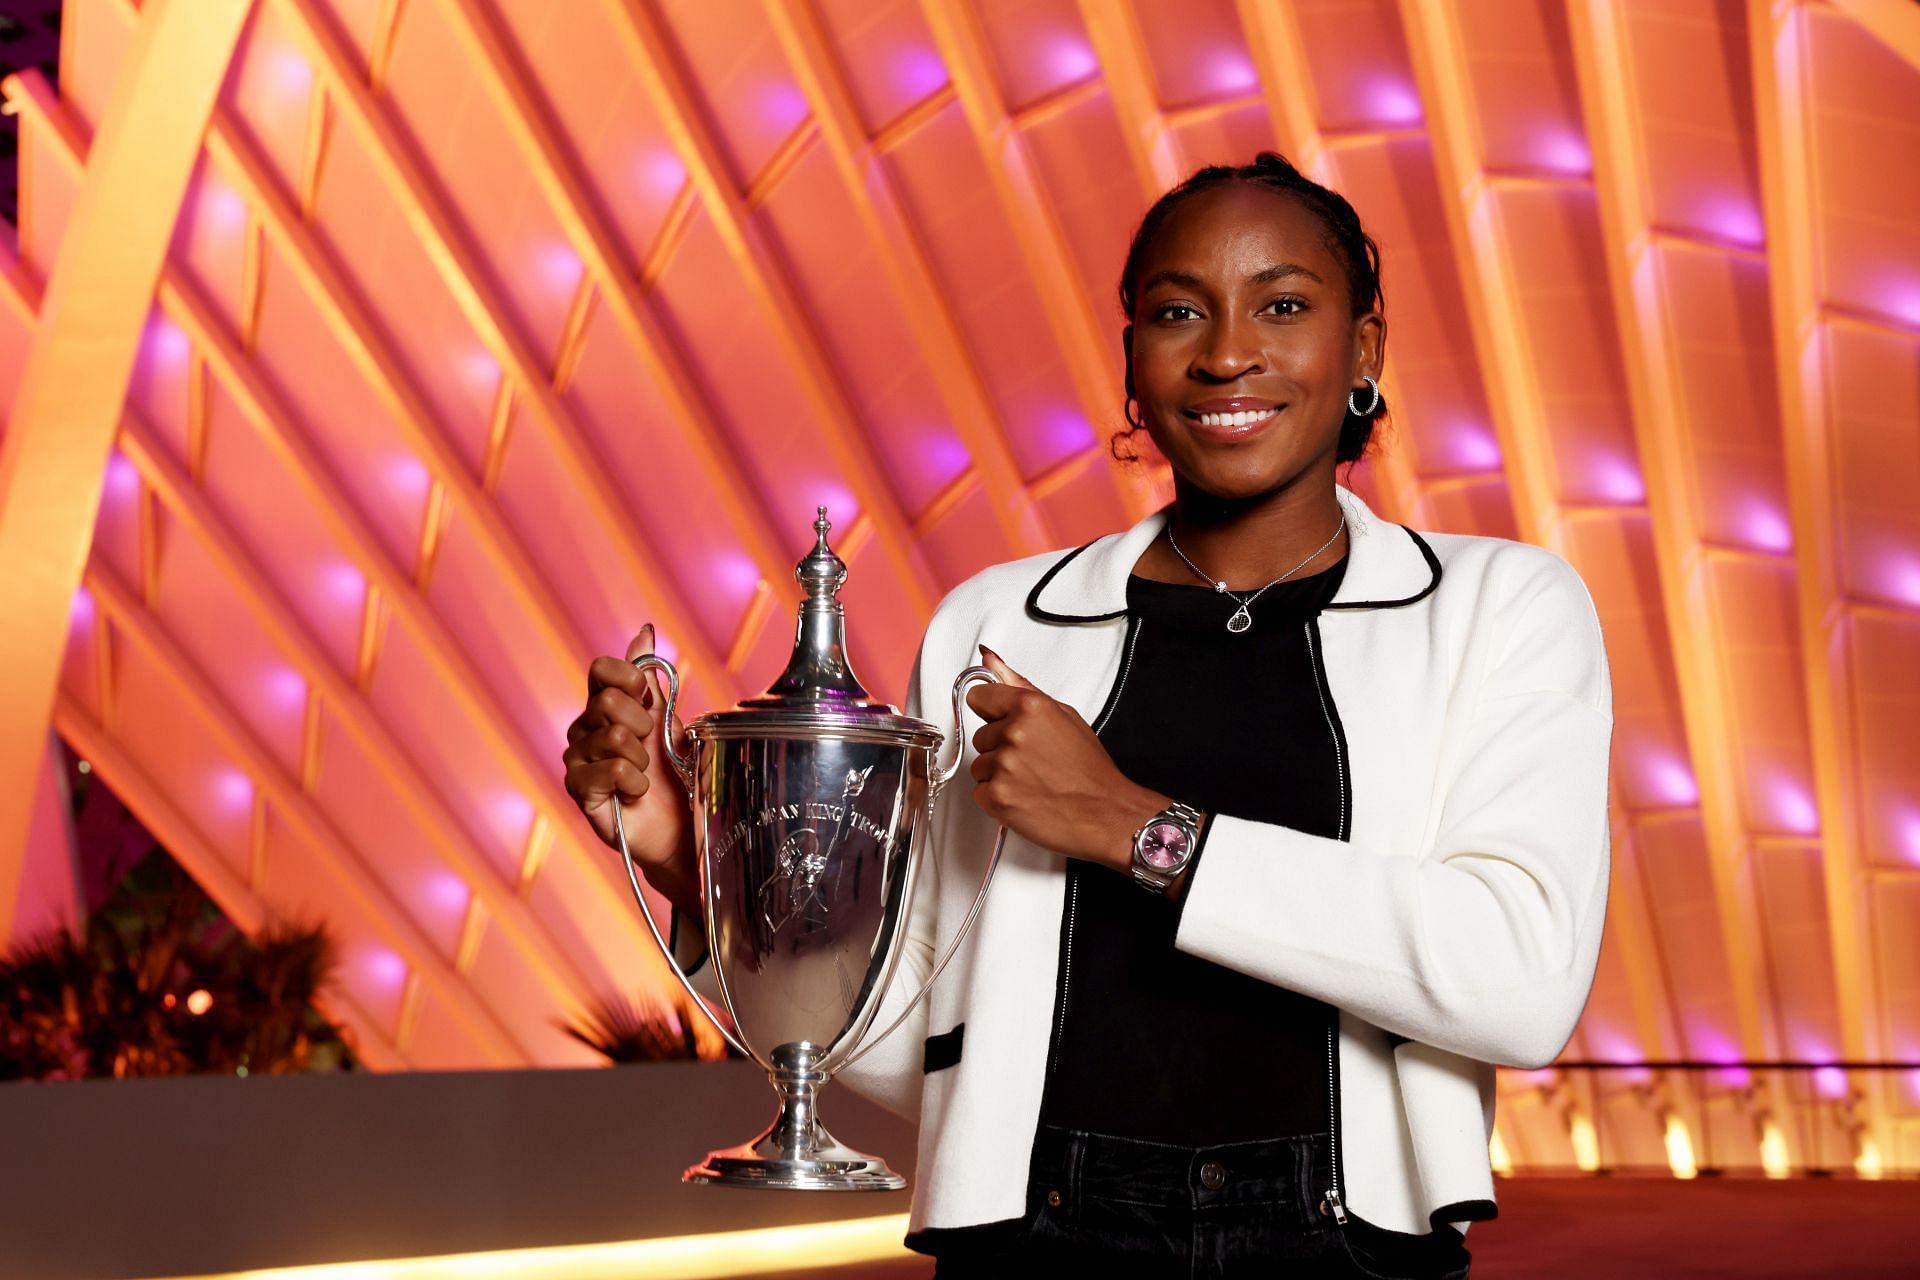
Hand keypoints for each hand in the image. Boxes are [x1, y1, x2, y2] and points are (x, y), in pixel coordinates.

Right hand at [561, 625, 698, 913]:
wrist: (681, 826)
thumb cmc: (672, 773)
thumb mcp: (666, 719)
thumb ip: (650, 678)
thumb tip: (644, 630)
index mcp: (604, 706)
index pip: (601, 669)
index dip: (630, 678)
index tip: (649, 699)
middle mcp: (584, 728)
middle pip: (606, 701)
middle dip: (642, 724)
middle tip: (650, 747)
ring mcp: (577, 759)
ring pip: (611, 736)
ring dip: (641, 758)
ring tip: (644, 775)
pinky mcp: (579, 791)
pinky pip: (609, 770)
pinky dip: (634, 782)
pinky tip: (636, 794)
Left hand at [965, 645, 1167, 872]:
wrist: (1106, 814)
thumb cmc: (1090, 769)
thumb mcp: (1064, 715)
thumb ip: (1021, 686)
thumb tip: (990, 659)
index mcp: (1030, 707)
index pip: (979, 697)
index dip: (992, 712)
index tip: (1004, 723)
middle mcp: (1014, 733)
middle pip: (981, 735)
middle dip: (1001, 747)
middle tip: (1033, 760)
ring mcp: (1003, 766)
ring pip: (980, 765)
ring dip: (999, 774)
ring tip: (1032, 780)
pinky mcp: (997, 797)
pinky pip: (981, 792)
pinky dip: (999, 798)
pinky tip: (1026, 797)